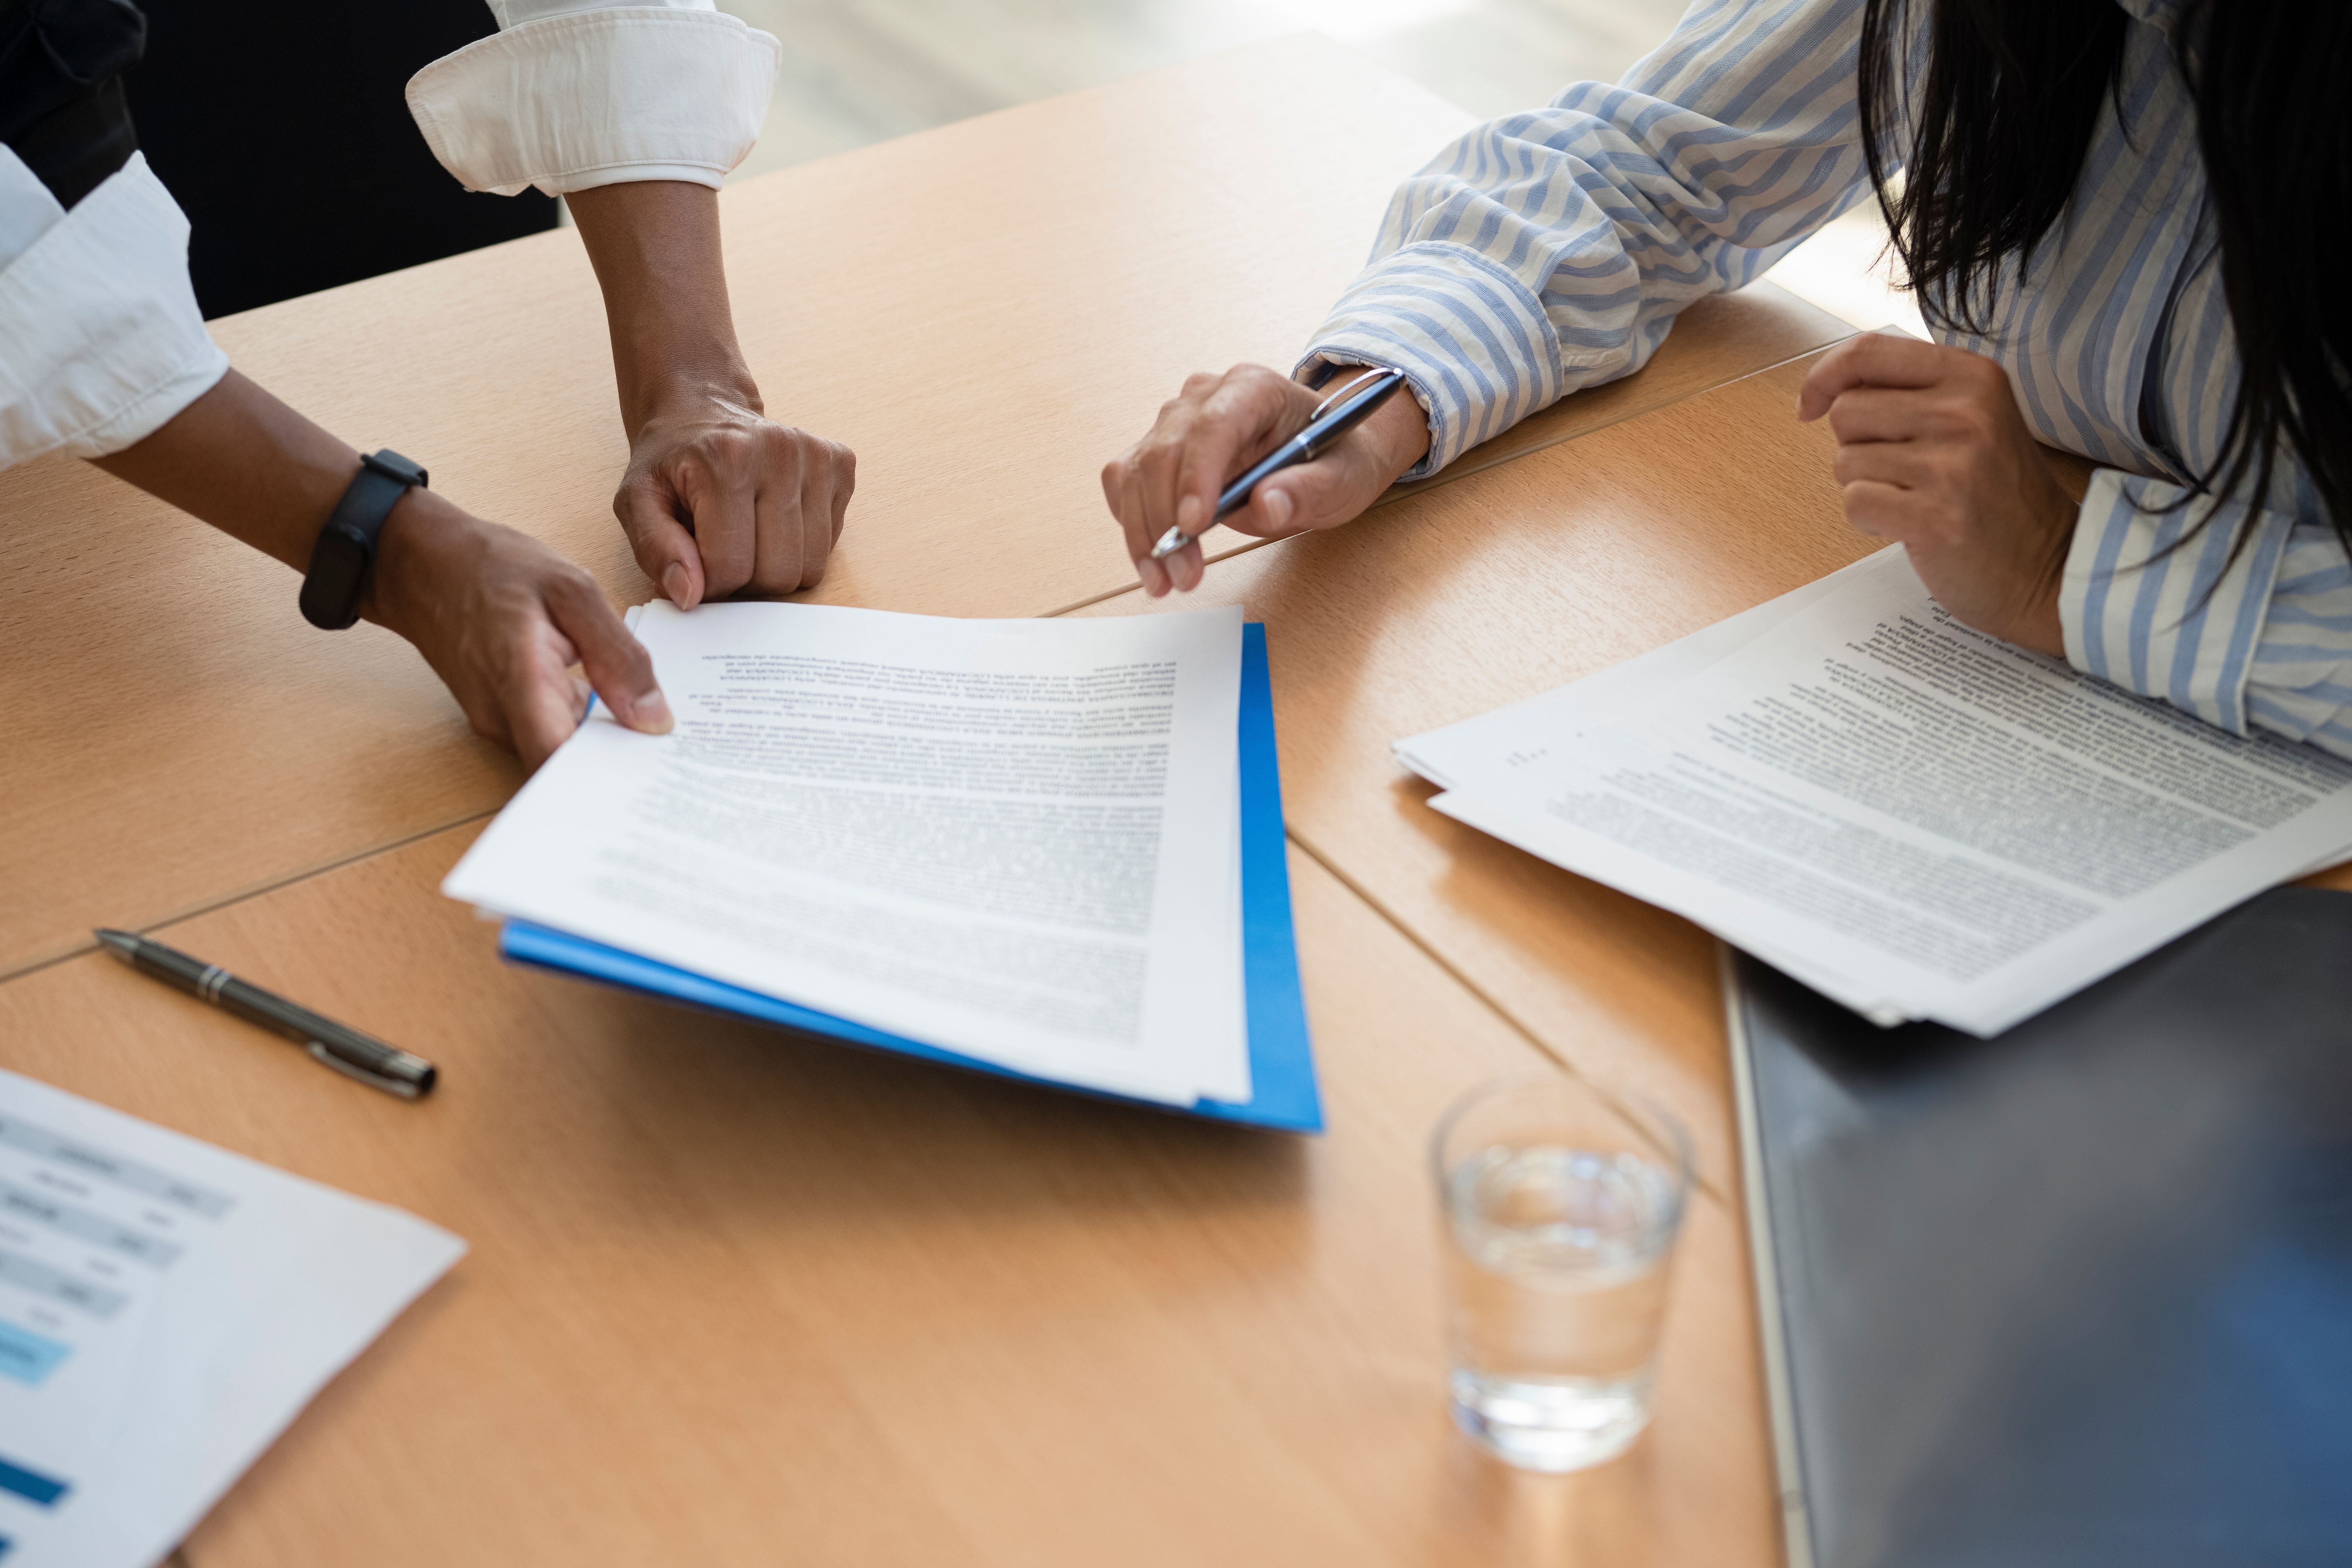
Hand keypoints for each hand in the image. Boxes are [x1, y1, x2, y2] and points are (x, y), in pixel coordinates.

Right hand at [369, 489, 673, 772]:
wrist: (422, 564)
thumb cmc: (492, 567)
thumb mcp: (573, 590)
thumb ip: (617, 655)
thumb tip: (655, 719)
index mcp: (522, 684)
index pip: (561, 764)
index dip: (608, 783)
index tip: (653, 773)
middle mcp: (503, 717)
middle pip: (567, 769)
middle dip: (618, 765)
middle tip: (668, 751)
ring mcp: (497, 721)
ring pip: (560, 752)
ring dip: (603, 742)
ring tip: (647, 726)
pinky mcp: (500, 717)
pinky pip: (548, 733)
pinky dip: (582, 725)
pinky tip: (611, 703)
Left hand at [615, 390, 854, 607]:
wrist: (702, 410)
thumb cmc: (671, 461)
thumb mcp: (637, 501)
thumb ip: (655, 549)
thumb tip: (689, 596)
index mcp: (725, 458)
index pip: (731, 567)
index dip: (710, 584)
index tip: (696, 567)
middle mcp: (780, 451)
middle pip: (778, 573)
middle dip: (748, 581)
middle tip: (725, 553)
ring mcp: (817, 456)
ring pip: (811, 566)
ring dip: (776, 568)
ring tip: (750, 537)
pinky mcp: (840, 464)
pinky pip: (831, 544)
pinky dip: (803, 545)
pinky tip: (776, 518)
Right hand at [1102, 362, 1430, 595]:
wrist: (1319, 456)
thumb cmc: (1331, 460)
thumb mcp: (1341, 479)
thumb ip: (1309, 489)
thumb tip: (1267, 504)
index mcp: (1254, 389)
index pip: (1214, 424)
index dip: (1196, 475)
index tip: (1193, 526)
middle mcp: (1206, 396)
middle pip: (1166, 451)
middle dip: (1167, 520)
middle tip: (1184, 576)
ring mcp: (1175, 421)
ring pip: (1137, 470)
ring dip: (1144, 532)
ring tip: (1165, 582)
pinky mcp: (1156, 449)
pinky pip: (1125, 481)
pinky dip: (1131, 523)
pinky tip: (1151, 560)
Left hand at [1798, 334, 2076, 654]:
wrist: (2048, 565)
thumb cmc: (1997, 493)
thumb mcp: (1972, 418)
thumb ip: (1912, 391)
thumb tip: (1830, 384)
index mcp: (1973, 377)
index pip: (1868, 352)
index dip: (1824, 376)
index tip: (1810, 404)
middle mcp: (1964, 412)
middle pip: (1847, 410)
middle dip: (1857, 445)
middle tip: (1902, 470)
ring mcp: (1950, 465)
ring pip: (1845, 460)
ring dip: (1865, 485)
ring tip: (1913, 498)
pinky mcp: (1932, 517)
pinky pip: (1855, 502)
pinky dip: (1870, 519)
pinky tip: (1909, 524)